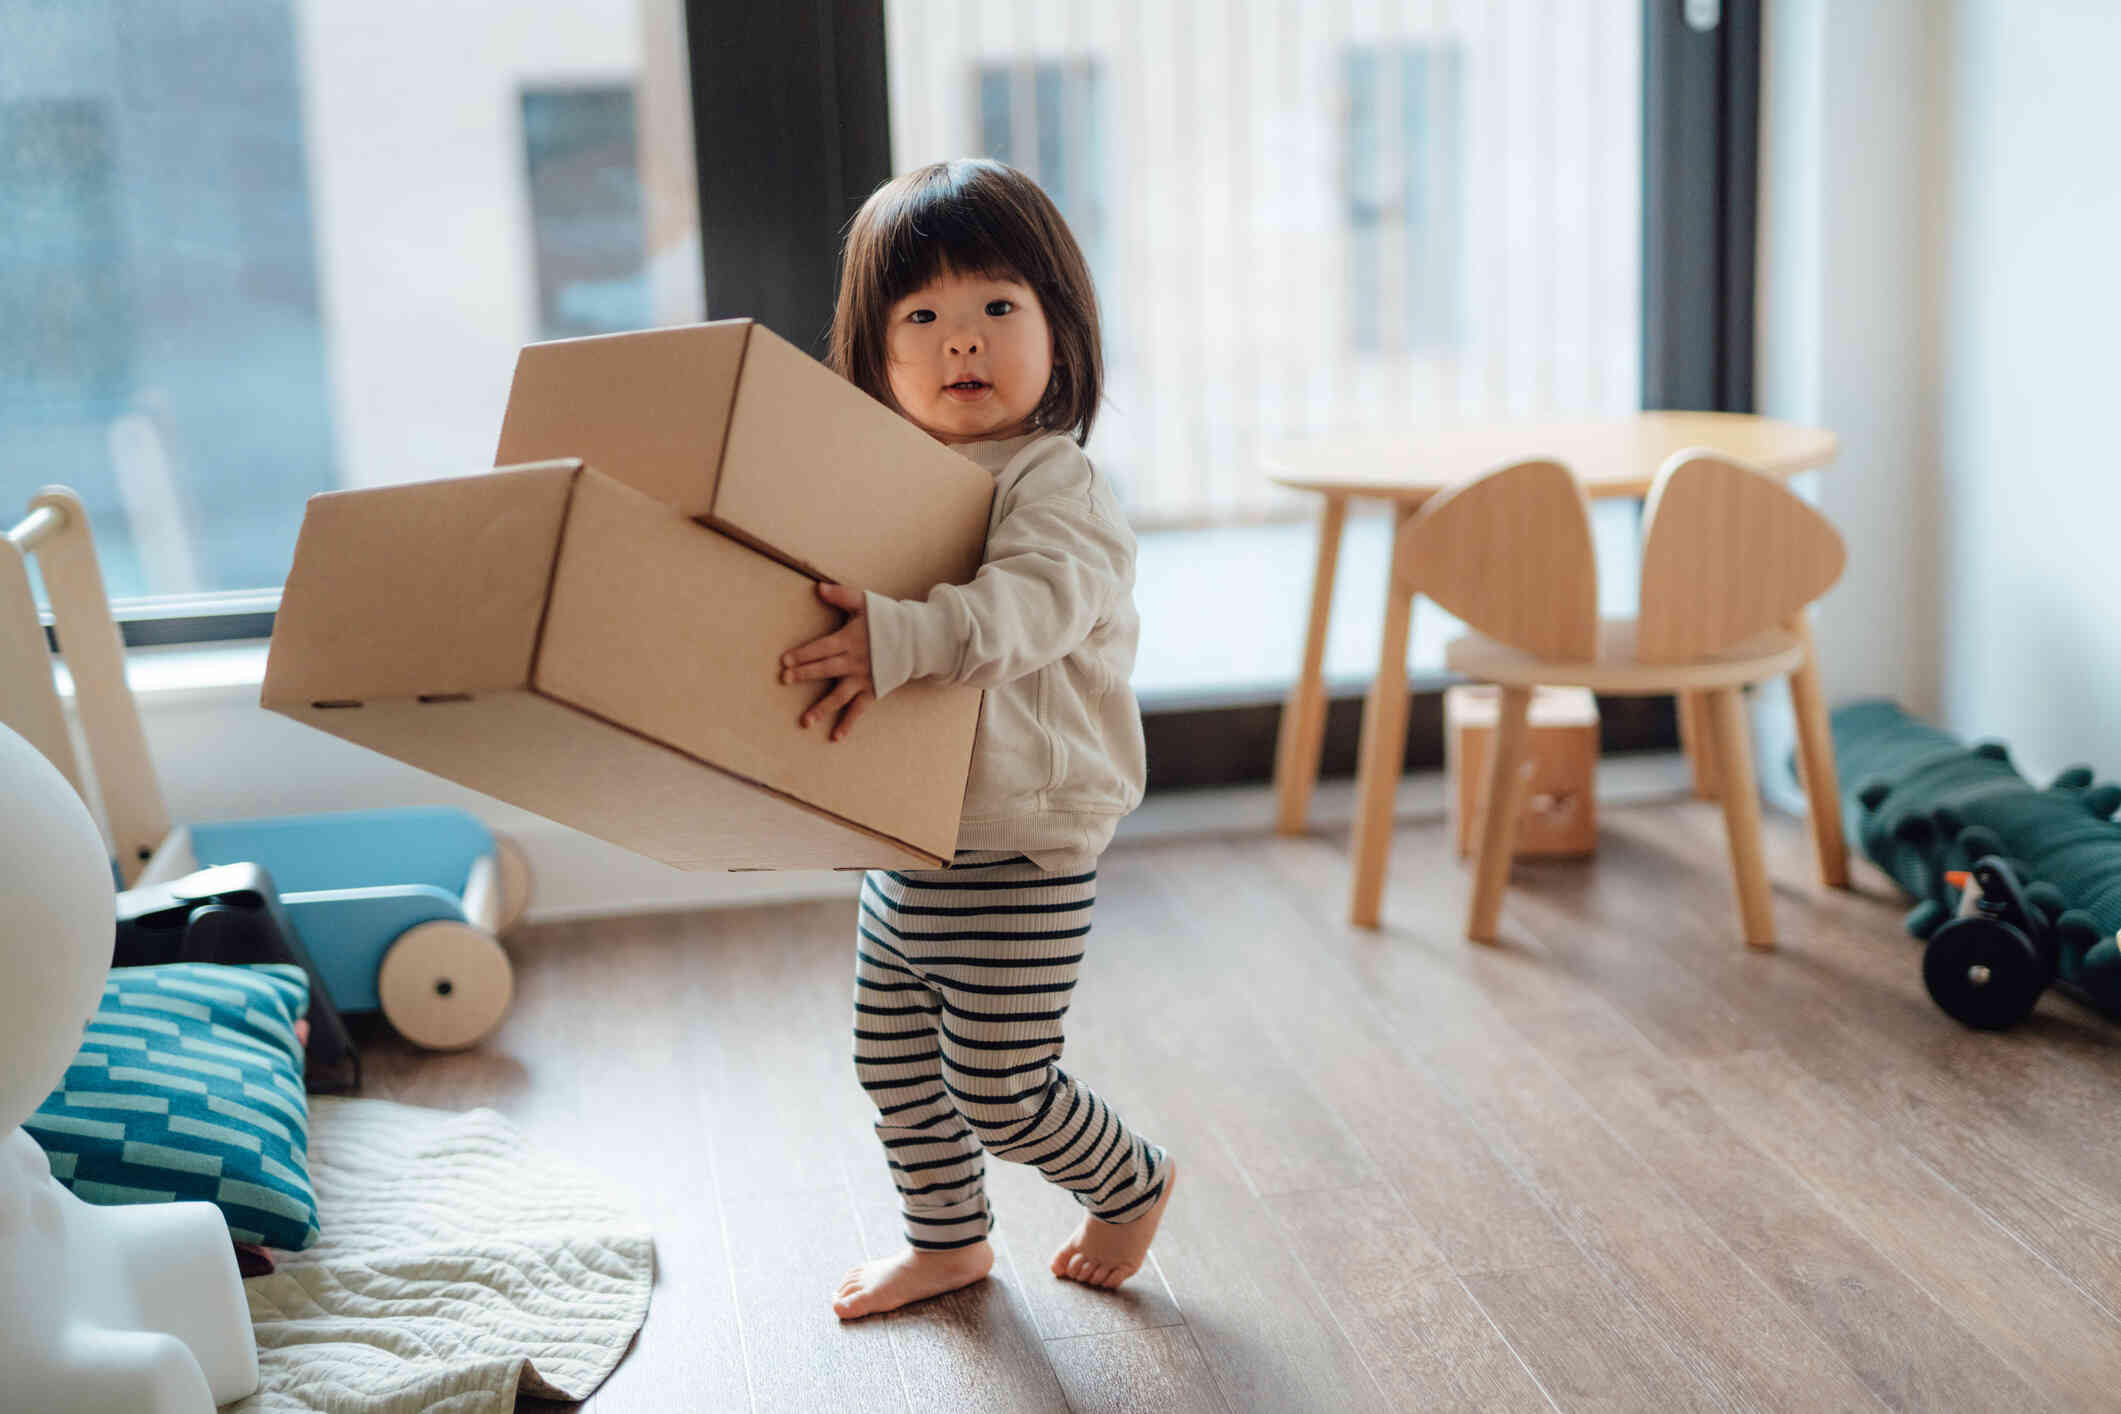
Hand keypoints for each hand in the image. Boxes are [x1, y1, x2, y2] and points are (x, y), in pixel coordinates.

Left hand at [779, 582, 874, 741]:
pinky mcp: (874, 690)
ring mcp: (864, 679)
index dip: (803, 654)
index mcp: (849, 640)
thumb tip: (818, 588)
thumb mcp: (865, 602)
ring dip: (822, 708)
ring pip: (839, 695)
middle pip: (825, 669)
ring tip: (805, 722)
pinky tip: (835, 736)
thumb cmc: (888, 618)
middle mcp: (855, 662)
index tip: (784, 661)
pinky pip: (858, 709)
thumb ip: (841, 595)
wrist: (918, 639)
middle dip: (805, 675)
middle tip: (785, 680)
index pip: (821, 648)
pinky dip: (848, 723)